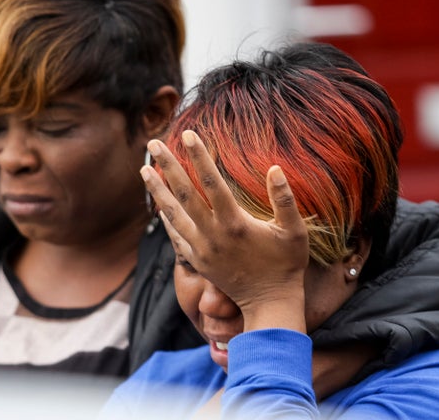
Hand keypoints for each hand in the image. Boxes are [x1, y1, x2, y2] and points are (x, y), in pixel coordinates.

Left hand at [140, 130, 309, 332]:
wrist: (270, 304)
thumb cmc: (287, 265)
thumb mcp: (294, 231)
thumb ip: (285, 199)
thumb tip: (275, 167)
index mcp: (235, 223)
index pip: (212, 182)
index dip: (199, 156)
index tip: (188, 135)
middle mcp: (213, 235)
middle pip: (184, 194)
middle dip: (168, 167)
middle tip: (154, 144)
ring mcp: (202, 249)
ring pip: (173, 215)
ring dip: (157, 191)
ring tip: (143, 170)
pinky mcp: (198, 262)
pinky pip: (176, 236)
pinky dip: (166, 219)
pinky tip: (158, 205)